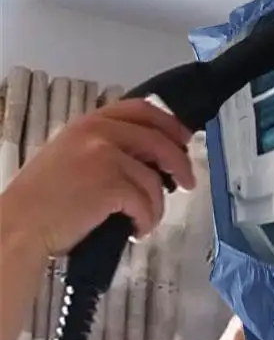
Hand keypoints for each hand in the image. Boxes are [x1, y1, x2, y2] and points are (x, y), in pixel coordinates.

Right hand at [0, 99, 195, 259]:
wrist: (19, 225)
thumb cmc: (44, 200)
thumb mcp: (71, 156)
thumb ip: (104, 146)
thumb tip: (149, 156)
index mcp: (89, 123)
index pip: (142, 110)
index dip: (170, 124)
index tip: (184, 140)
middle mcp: (98, 133)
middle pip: (159, 140)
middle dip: (180, 163)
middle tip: (188, 182)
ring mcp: (105, 157)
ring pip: (154, 180)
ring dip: (156, 205)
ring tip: (144, 220)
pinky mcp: (111, 185)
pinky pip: (146, 203)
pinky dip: (146, 220)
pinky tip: (136, 230)